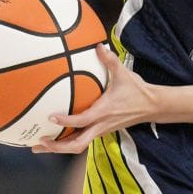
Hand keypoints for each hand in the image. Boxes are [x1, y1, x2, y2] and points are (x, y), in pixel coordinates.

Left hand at [33, 46, 155, 153]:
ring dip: (59, 148)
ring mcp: (100, 130)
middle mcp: (100, 125)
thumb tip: (98, 45)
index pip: (82, 120)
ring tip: (39, 146)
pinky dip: (67, 142)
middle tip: (39, 142)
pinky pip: (82, 140)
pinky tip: (54, 138)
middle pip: (77, 144)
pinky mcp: (101, 131)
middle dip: (57, 146)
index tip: (51, 117)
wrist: (153, 106)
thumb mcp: (124, 74)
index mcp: (103, 112)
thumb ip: (110, 60)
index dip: (66, 121)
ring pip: (78, 146)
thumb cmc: (137, 91)